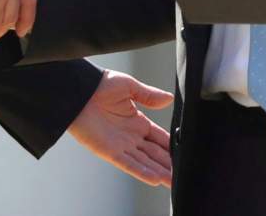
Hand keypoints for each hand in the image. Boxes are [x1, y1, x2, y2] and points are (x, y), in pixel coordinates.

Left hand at [68, 70, 173, 187]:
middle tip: (184, 174)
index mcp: (137, 122)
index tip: (186, 154)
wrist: (79, 90)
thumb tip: (169, 99)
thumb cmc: (101, 84)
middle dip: (168, 165)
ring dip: (158, 172)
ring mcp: (121, 145)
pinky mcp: (109, 151)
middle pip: (154, 154)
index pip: (159, 138)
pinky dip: (141, 172)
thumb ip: (149, 96)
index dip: (171, 146)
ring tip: (174, 182)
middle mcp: (131, 137)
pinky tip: (154, 179)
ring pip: (144, 162)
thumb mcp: (129, 86)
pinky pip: (128, 164)